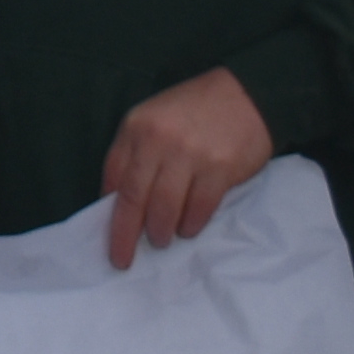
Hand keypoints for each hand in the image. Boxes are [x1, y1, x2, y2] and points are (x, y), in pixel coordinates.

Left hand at [100, 67, 275, 262]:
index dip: (108, 209)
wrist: (247, 94)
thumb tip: (120, 200)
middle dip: (125, 235)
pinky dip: (192, 224)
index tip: (106, 234)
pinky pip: (200, 208)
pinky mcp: (219, 168)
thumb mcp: (155, 119)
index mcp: (137, 127)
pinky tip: (189, 228)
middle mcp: (158, 140)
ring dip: (161, 231)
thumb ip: (138, 154)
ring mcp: (189, 155)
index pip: (114, 176)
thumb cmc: (195, 111)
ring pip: (165, 207)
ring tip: (161, 240)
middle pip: (134, 198)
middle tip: (122, 260)